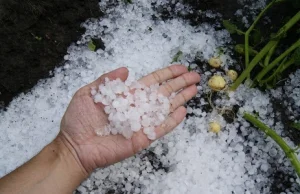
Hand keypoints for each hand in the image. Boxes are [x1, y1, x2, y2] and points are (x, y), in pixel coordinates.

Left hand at [59, 65, 199, 173]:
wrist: (74, 146)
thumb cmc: (78, 120)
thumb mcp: (88, 93)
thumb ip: (107, 80)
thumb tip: (126, 69)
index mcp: (127, 95)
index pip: (152, 82)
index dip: (167, 74)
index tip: (181, 68)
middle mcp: (138, 107)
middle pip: (163, 93)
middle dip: (179, 83)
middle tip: (195, 76)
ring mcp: (141, 123)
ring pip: (165, 109)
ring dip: (180, 99)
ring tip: (194, 89)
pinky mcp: (142, 138)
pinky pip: (160, 128)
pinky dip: (172, 121)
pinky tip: (183, 112)